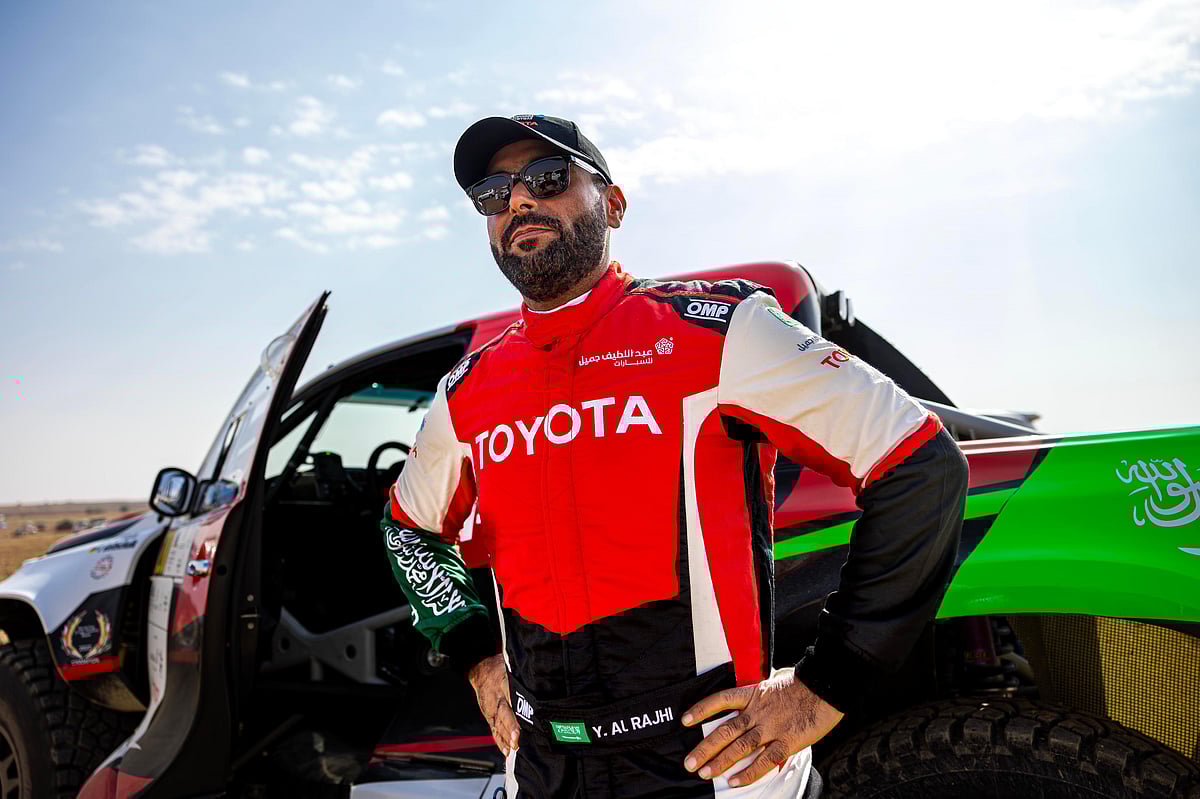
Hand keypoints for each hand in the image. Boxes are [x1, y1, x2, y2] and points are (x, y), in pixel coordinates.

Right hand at [468, 653, 519, 755]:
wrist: (482, 670)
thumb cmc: (500, 668)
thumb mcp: (512, 667)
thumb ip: (524, 677)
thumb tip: (544, 683)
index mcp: (503, 682)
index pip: (510, 694)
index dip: (515, 707)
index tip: (522, 718)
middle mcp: (496, 697)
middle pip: (503, 713)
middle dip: (510, 727)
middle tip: (517, 739)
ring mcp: (491, 708)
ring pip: (498, 724)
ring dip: (506, 737)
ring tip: (514, 748)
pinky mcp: (489, 716)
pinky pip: (494, 729)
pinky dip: (500, 741)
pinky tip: (506, 750)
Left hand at [681, 668, 842, 787]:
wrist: (826, 685)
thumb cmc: (802, 683)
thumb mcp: (774, 680)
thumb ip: (760, 693)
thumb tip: (755, 697)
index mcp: (753, 694)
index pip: (720, 700)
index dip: (701, 710)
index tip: (685, 720)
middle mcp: (757, 712)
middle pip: (724, 731)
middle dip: (705, 748)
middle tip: (690, 763)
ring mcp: (771, 728)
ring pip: (739, 748)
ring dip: (720, 762)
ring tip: (704, 773)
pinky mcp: (787, 741)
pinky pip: (765, 761)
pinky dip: (749, 772)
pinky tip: (735, 781)